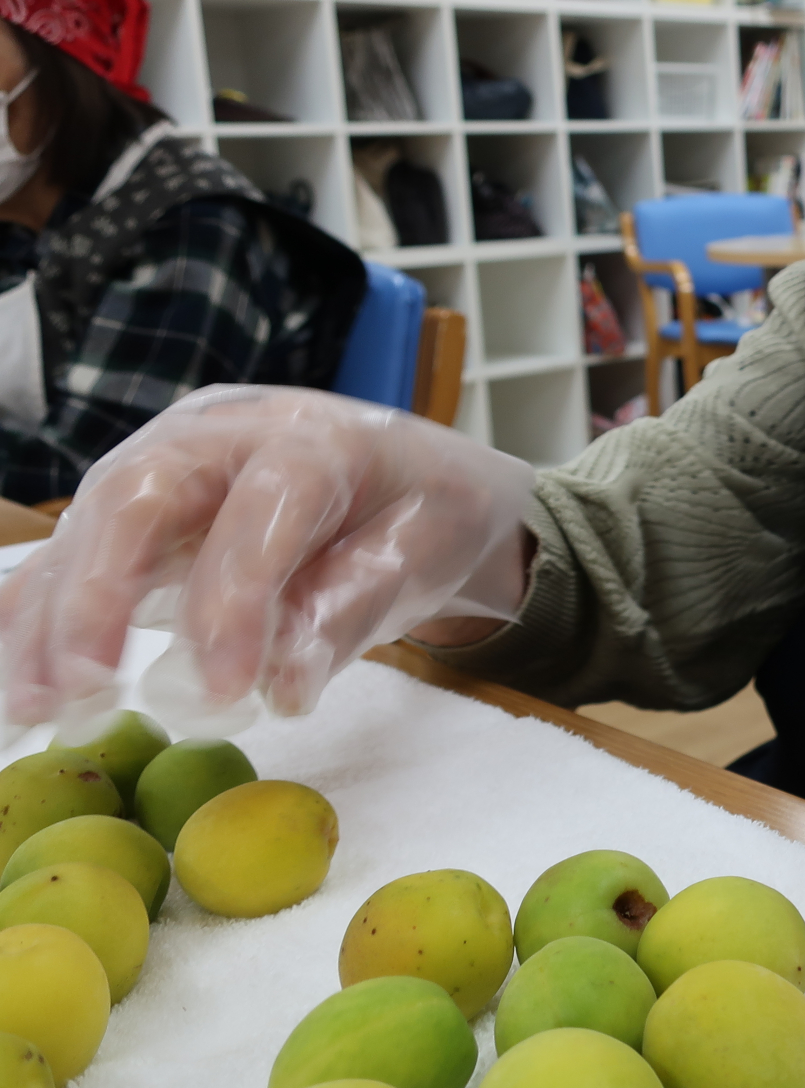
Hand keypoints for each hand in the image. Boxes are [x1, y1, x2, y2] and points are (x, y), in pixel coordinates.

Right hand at [0, 387, 532, 727]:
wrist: (415, 476)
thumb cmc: (422, 511)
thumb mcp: (426, 550)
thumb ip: (353, 608)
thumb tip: (279, 687)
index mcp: (316, 438)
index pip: (265, 506)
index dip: (236, 595)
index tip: (221, 688)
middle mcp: (225, 436)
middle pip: (141, 493)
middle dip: (101, 591)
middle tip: (85, 686)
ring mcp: (167, 464)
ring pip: (89, 524)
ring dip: (51, 618)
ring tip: (36, 706)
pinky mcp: (136, 510)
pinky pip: (72, 555)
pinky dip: (36, 618)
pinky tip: (17, 685)